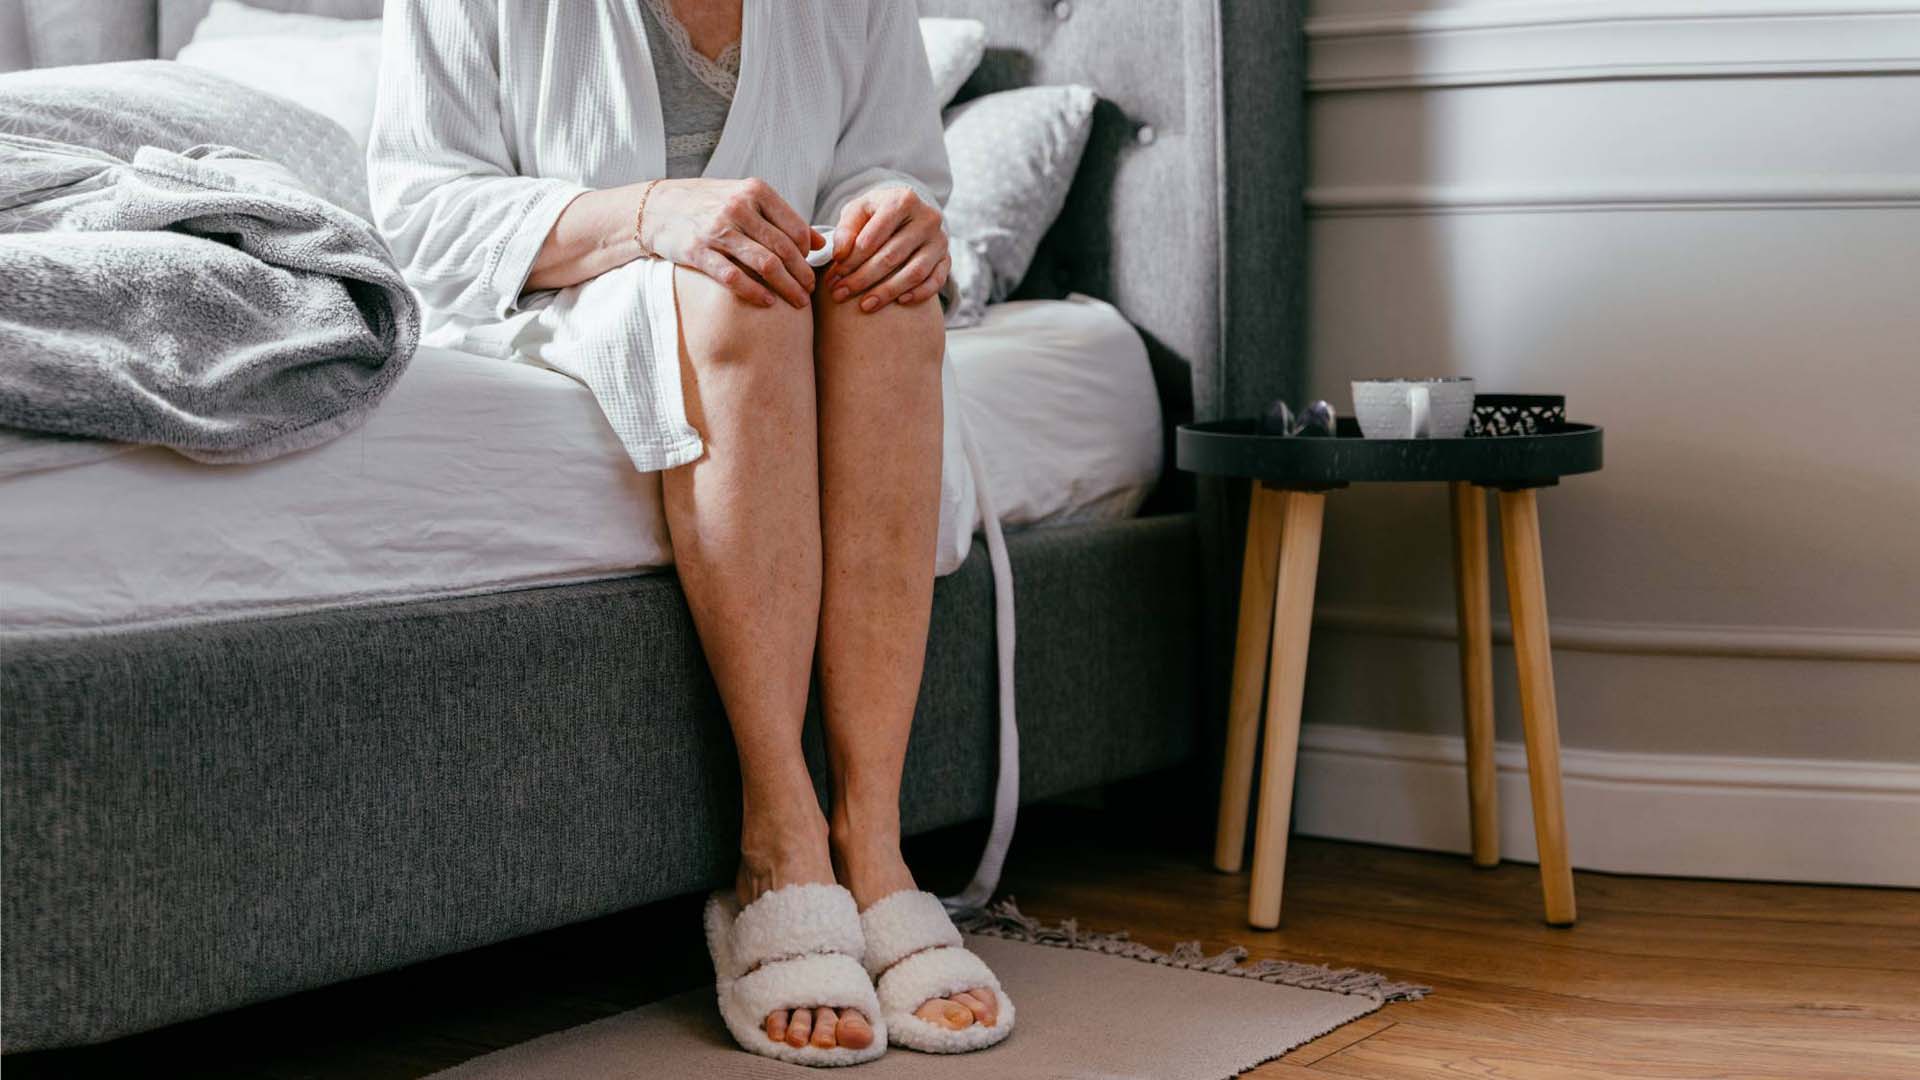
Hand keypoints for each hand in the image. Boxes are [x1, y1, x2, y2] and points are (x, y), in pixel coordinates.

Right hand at [639, 178, 823, 307]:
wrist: (657, 207)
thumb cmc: (709, 205)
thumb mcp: (745, 199)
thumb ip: (781, 218)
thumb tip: (820, 243)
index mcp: (755, 191)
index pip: (795, 227)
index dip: (808, 253)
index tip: (811, 268)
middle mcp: (738, 207)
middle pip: (784, 249)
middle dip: (802, 274)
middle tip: (809, 291)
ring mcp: (717, 229)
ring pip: (765, 264)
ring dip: (786, 287)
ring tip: (797, 301)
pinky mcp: (698, 252)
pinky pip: (734, 277)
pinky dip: (755, 292)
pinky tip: (768, 302)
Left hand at [825, 186, 949, 311]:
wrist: (906, 216)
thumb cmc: (876, 214)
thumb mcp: (858, 212)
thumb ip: (846, 229)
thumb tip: (840, 255)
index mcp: (903, 200)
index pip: (874, 236)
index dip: (851, 259)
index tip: (833, 276)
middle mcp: (927, 218)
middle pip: (892, 256)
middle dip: (863, 278)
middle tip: (840, 293)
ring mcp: (940, 240)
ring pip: (915, 272)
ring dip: (887, 292)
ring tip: (864, 305)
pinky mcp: (947, 259)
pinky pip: (936, 281)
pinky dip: (918, 294)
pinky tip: (899, 302)